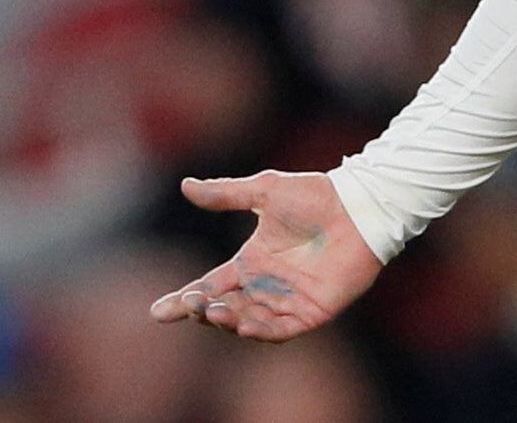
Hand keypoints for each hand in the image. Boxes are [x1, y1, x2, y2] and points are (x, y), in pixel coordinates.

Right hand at [149, 169, 382, 341]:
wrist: (359, 205)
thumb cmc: (315, 195)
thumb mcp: (266, 190)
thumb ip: (226, 194)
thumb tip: (185, 185)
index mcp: (251, 261)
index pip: (210, 286)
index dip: (184, 300)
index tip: (157, 311)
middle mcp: (265, 285)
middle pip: (224, 308)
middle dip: (203, 311)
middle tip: (191, 304)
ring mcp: (287, 301)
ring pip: (248, 321)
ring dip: (228, 321)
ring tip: (212, 312)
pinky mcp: (311, 312)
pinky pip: (281, 330)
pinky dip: (261, 331)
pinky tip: (244, 325)